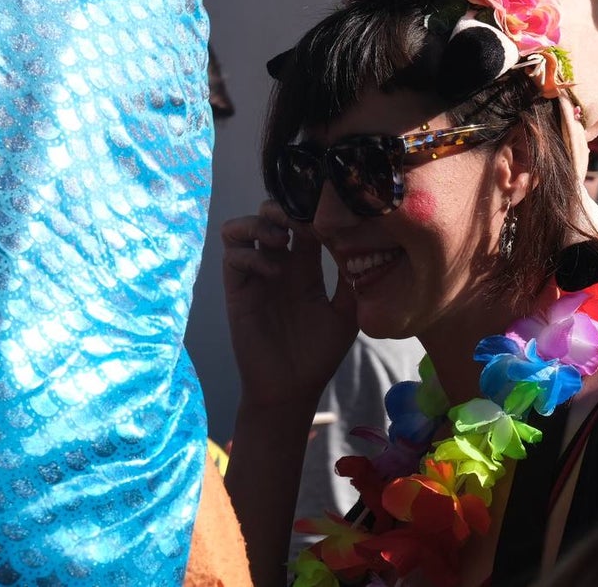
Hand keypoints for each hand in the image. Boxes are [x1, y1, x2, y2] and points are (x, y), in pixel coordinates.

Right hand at [222, 200, 357, 408]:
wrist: (291, 389)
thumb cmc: (319, 354)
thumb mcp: (347, 313)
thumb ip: (352, 280)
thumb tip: (364, 244)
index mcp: (304, 267)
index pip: (303, 221)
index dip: (313, 211)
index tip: (331, 215)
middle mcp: (277, 265)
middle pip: (269, 213)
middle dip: (284, 207)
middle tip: (304, 219)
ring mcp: (255, 276)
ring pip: (242, 227)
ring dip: (260, 224)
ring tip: (283, 240)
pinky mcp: (238, 292)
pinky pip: (232, 257)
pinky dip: (251, 254)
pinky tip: (274, 271)